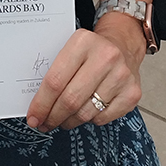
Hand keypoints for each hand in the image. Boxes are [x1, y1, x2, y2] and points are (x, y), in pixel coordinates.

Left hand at [26, 13, 145, 132]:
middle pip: (70, 100)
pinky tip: (85, 112)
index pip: (55, 81)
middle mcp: (105, 57)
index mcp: (83, 42)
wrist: (123, 45)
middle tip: (44, 123)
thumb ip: (54, 71)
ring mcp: (121, 76)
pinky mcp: (132, 93)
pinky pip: (102, 118)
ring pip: (85, 113)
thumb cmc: (91, 50)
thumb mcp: (71, 48)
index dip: (41, 104)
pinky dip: (89, 120)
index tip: (33, 117)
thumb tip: (37, 105)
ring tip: (62, 120)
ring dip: (69, 121)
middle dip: (53, 117)